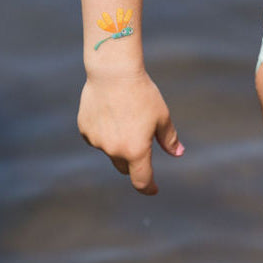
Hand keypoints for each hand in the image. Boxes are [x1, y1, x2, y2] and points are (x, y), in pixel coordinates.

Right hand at [77, 70, 183, 194]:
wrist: (113, 73)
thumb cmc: (142, 93)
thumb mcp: (162, 116)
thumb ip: (169, 139)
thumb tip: (178, 153)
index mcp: (136, 150)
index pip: (141, 180)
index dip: (148, 187)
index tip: (153, 189)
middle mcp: (114, 150)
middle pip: (125, 166)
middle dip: (134, 161)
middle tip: (141, 139)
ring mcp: (97, 141)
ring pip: (110, 150)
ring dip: (118, 142)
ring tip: (125, 114)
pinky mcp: (85, 130)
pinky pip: (97, 138)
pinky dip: (104, 132)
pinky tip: (110, 111)